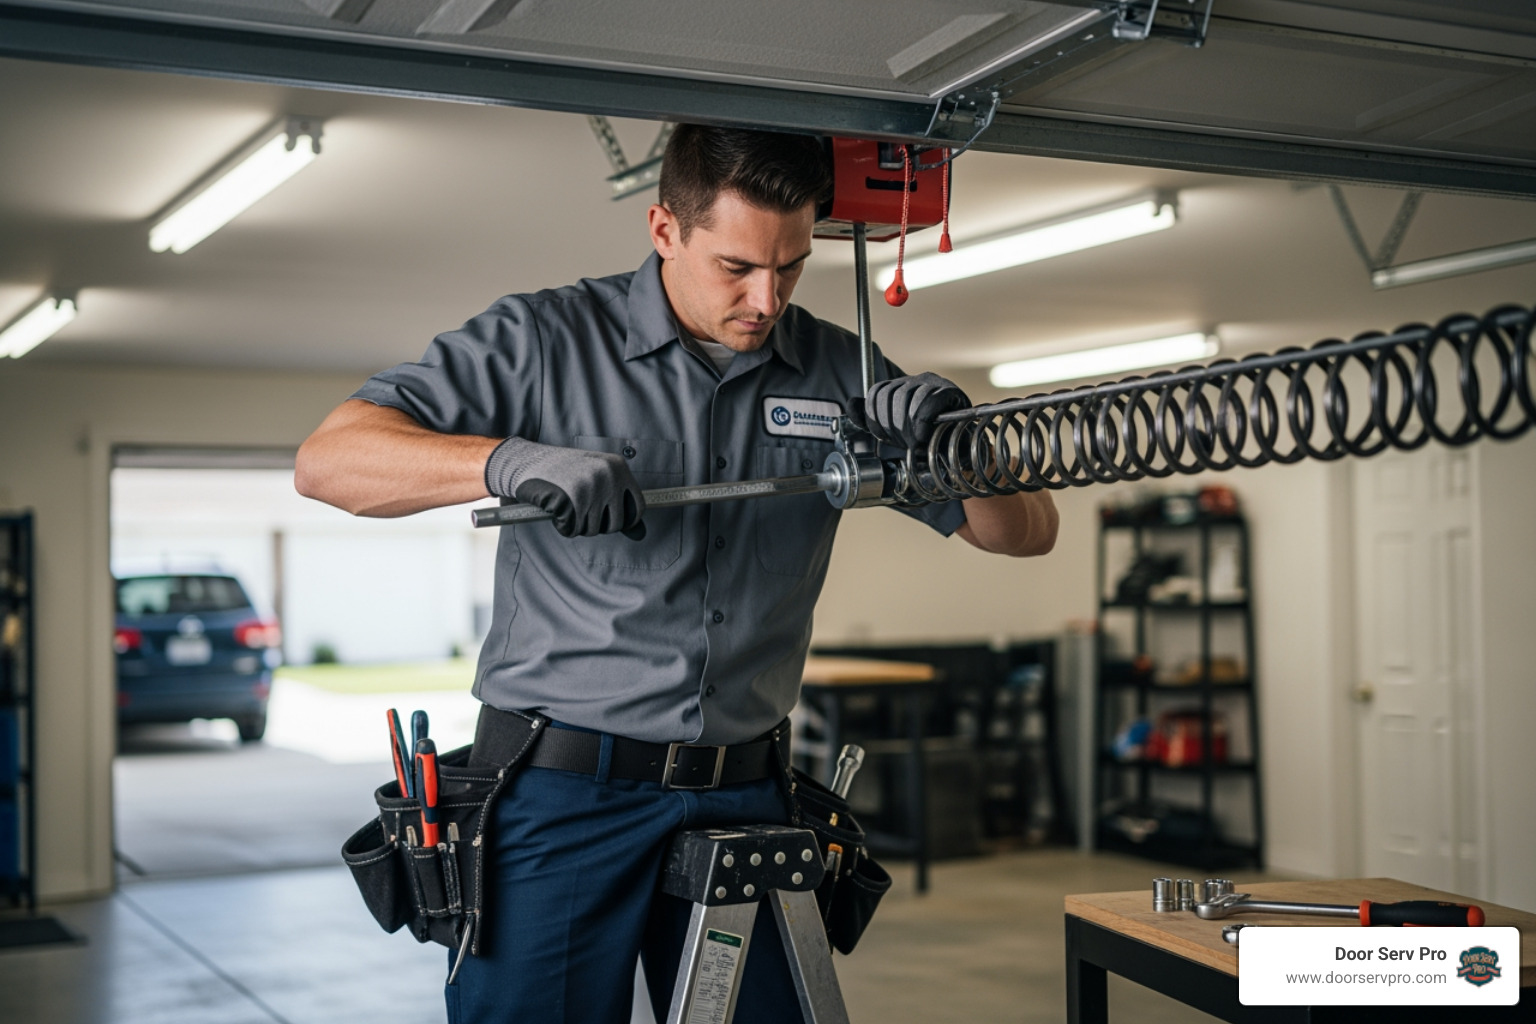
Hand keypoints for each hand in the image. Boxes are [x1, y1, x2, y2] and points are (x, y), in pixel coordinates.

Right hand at [485, 437, 645, 537]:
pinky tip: (554, 508)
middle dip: (597, 525)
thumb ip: (617, 503)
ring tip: (565, 504)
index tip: (610, 521)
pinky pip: (572, 529)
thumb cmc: (560, 472)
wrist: (524, 461)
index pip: (638, 508)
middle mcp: (607, 476)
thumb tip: (640, 534)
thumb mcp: (594, 479)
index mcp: (617, 467)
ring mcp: (589, 488)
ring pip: (593, 529)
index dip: (624, 521)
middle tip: (579, 510)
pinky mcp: (570, 501)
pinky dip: (562, 525)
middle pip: (616, 524)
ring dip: (577, 524)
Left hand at [857, 372, 969, 448]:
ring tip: (913, 441)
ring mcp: (935, 384)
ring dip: (907, 425)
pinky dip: (922, 420)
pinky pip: (929, 401)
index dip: (876, 418)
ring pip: (907, 397)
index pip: (877, 392)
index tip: (884, 436)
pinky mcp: (951, 392)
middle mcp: (918, 380)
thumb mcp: (894, 430)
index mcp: (902, 386)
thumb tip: (851, 405)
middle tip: (901, 442)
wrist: (958, 447)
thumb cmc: (927, 437)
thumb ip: (871, 419)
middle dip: (892, 425)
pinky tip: (923, 435)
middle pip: (891, 396)